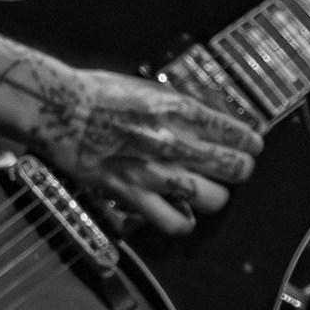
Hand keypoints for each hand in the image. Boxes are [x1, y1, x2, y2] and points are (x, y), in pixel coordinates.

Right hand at [25, 65, 263, 235]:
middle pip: (235, 168)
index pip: (237, 133)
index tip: (250, 145)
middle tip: (236, 168)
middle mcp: (174, 142)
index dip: (249, 142)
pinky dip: (184, 221)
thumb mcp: (149, 87)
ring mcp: (155, 172)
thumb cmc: (98, 93)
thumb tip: (212, 119)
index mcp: (180, 110)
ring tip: (209, 189)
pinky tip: (182, 212)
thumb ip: (183, 105)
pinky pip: (175, 222)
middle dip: (240, 168)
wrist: (58, 109)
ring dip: (216, 194)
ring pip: (215, 198)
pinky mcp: (133, 195)